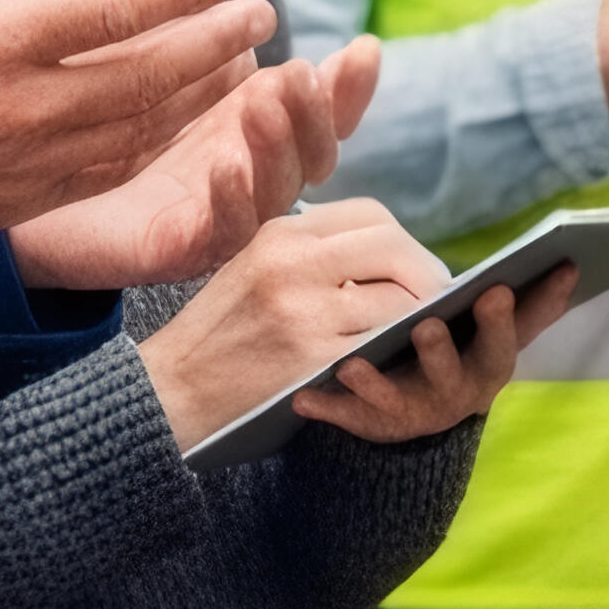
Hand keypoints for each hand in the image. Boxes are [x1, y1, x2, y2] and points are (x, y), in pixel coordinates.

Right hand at [0, 0, 275, 248]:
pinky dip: (162, 142)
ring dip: (202, 91)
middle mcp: (22, 106)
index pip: (111, 10)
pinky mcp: (24, 201)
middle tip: (262, 7)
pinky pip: (114, 171)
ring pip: (142, 126)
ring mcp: (28, 161)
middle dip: (214, 37)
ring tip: (244, 58)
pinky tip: (187, 119)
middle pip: (148, 72)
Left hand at [6, 34, 384, 291]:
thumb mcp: (126, 29)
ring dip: (279, 152)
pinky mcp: (169, 249)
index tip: (363, 46)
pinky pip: (216, 236)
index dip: (348, 85)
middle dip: (317, 114)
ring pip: (274, 195)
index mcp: (245, 117)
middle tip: (299, 73)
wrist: (3, 183)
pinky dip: (231, 204)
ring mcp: (213, 212)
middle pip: (313, 152)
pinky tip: (223, 166)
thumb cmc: (76, 101)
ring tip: (264, 107)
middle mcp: (243, 166)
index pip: (320, 107)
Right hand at [135, 197, 450, 445]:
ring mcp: (304, 310)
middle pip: (394, 247)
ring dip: (422, 316)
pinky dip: (402, 349)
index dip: (405, 243)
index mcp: (281, 234)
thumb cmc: (219, 334)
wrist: (170, 392)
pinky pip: (384, 345)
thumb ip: (313, 254)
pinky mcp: (313, 358)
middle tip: (438, 300)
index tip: (416, 268)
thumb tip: (392, 256)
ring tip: (424, 331)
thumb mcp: (253, 268)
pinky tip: (403, 359)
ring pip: (399, 297)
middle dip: (426, 274)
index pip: (371, 216)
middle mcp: (293, 263)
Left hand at [295, 264, 561, 447]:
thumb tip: (572, 262)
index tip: (496, 290)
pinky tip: (305, 396)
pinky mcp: (372, 425)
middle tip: (426, 326)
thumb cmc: (460, 351)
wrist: (420, 412)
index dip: (504, 320)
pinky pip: (347, 421)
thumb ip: (530, 304)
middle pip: (453, 375)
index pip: (505, 340)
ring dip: (376, 385)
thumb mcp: (494, 332)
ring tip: (351, 364)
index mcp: (488, 362)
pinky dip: (328, 410)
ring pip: (396, 402)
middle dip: (441, 352)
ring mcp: (412, 411)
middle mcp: (456, 392)